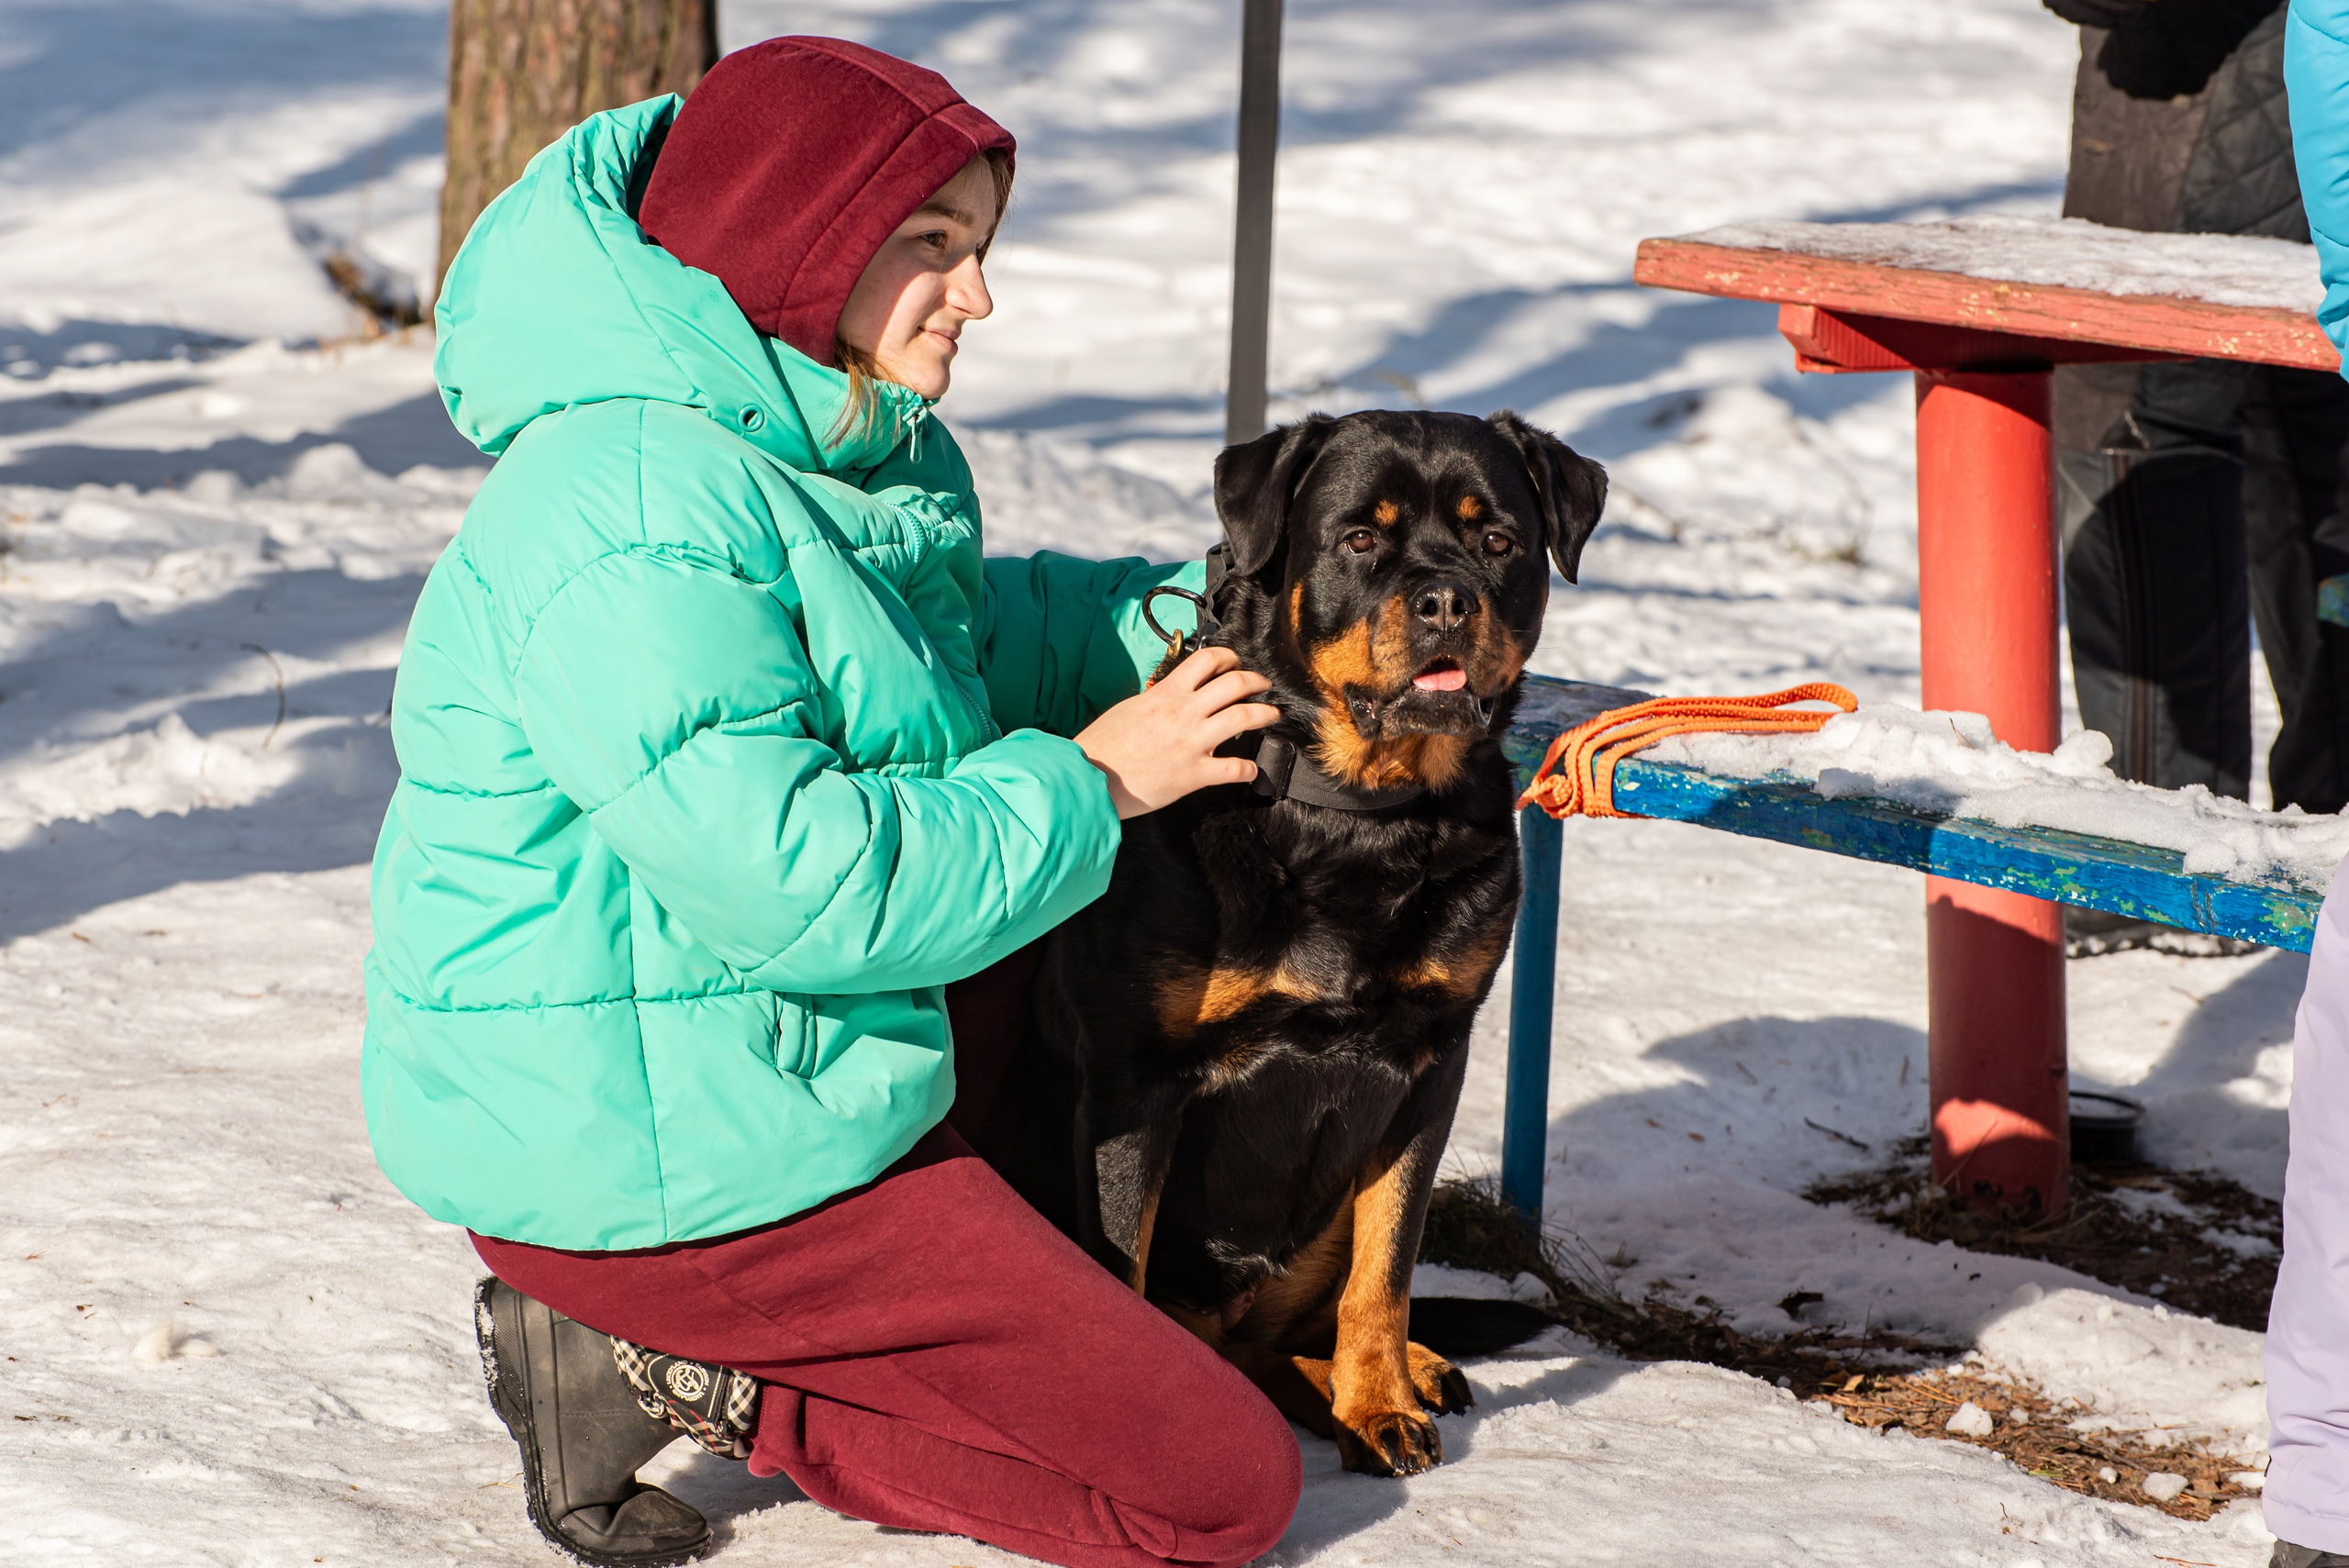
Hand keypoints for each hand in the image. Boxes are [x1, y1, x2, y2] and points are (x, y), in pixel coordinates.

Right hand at [1075, 646, 1281, 818]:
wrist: (1089, 776)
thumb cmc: (1103, 745)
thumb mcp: (1130, 708)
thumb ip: (1158, 700)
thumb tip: (1173, 695)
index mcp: (1166, 694)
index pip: (1206, 660)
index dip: (1228, 657)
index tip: (1234, 662)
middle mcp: (1184, 713)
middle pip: (1234, 683)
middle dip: (1255, 681)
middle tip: (1262, 685)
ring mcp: (1192, 743)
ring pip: (1243, 717)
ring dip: (1264, 714)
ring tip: (1272, 715)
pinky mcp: (1194, 774)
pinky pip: (1234, 769)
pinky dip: (1249, 769)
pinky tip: (1252, 770)